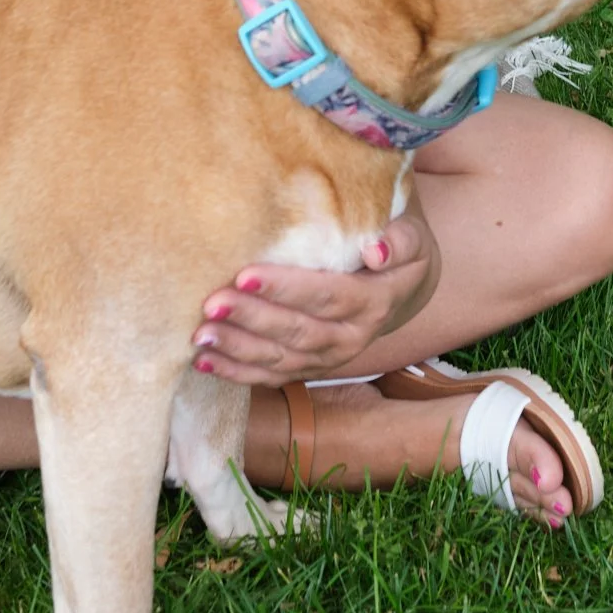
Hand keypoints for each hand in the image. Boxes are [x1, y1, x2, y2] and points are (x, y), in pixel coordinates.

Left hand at [189, 212, 439, 385]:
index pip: (327, 296)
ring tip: (201, 335)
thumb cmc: (394, 247)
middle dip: (252, 319)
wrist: (400, 287)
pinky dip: (236, 372)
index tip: (245, 276)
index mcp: (375, 302)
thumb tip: (374, 251)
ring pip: (280, 359)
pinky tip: (203, 362)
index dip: (286, 289)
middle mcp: (352, 337)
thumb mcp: (411, 236)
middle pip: (298, 331)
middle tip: (212, 303)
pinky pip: (271, 376)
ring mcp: (330, 358)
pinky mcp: (309, 368)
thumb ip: (399, 240)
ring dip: (238, 349)